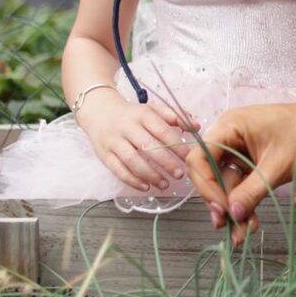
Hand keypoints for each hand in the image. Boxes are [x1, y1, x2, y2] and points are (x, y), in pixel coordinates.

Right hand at [77, 90, 195, 191]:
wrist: (99, 112)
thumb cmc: (133, 114)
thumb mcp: (153, 110)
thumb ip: (175, 116)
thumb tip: (196, 126)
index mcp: (143, 115)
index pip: (162, 131)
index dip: (177, 145)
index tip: (189, 157)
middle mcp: (127, 127)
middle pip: (148, 146)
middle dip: (166, 162)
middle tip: (180, 174)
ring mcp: (114, 141)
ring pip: (132, 160)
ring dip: (150, 174)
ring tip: (165, 184)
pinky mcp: (104, 154)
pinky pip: (118, 170)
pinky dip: (132, 180)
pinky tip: (146, 187)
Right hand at [186, 94, 295, 244]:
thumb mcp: (278, 165)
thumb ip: (252, 190)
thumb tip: (232, 214)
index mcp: (229, 127)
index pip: (200, 159)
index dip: (206, 186)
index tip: (221, 209)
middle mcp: (229, 137)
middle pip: (209, 174)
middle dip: (219, 202)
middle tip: (228, 227)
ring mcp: (240, 150)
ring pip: (226, 185)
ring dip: (233, 209)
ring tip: (242, 235)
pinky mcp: (252, 162)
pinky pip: (241, 185)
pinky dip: (244, 204)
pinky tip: (250, 224)